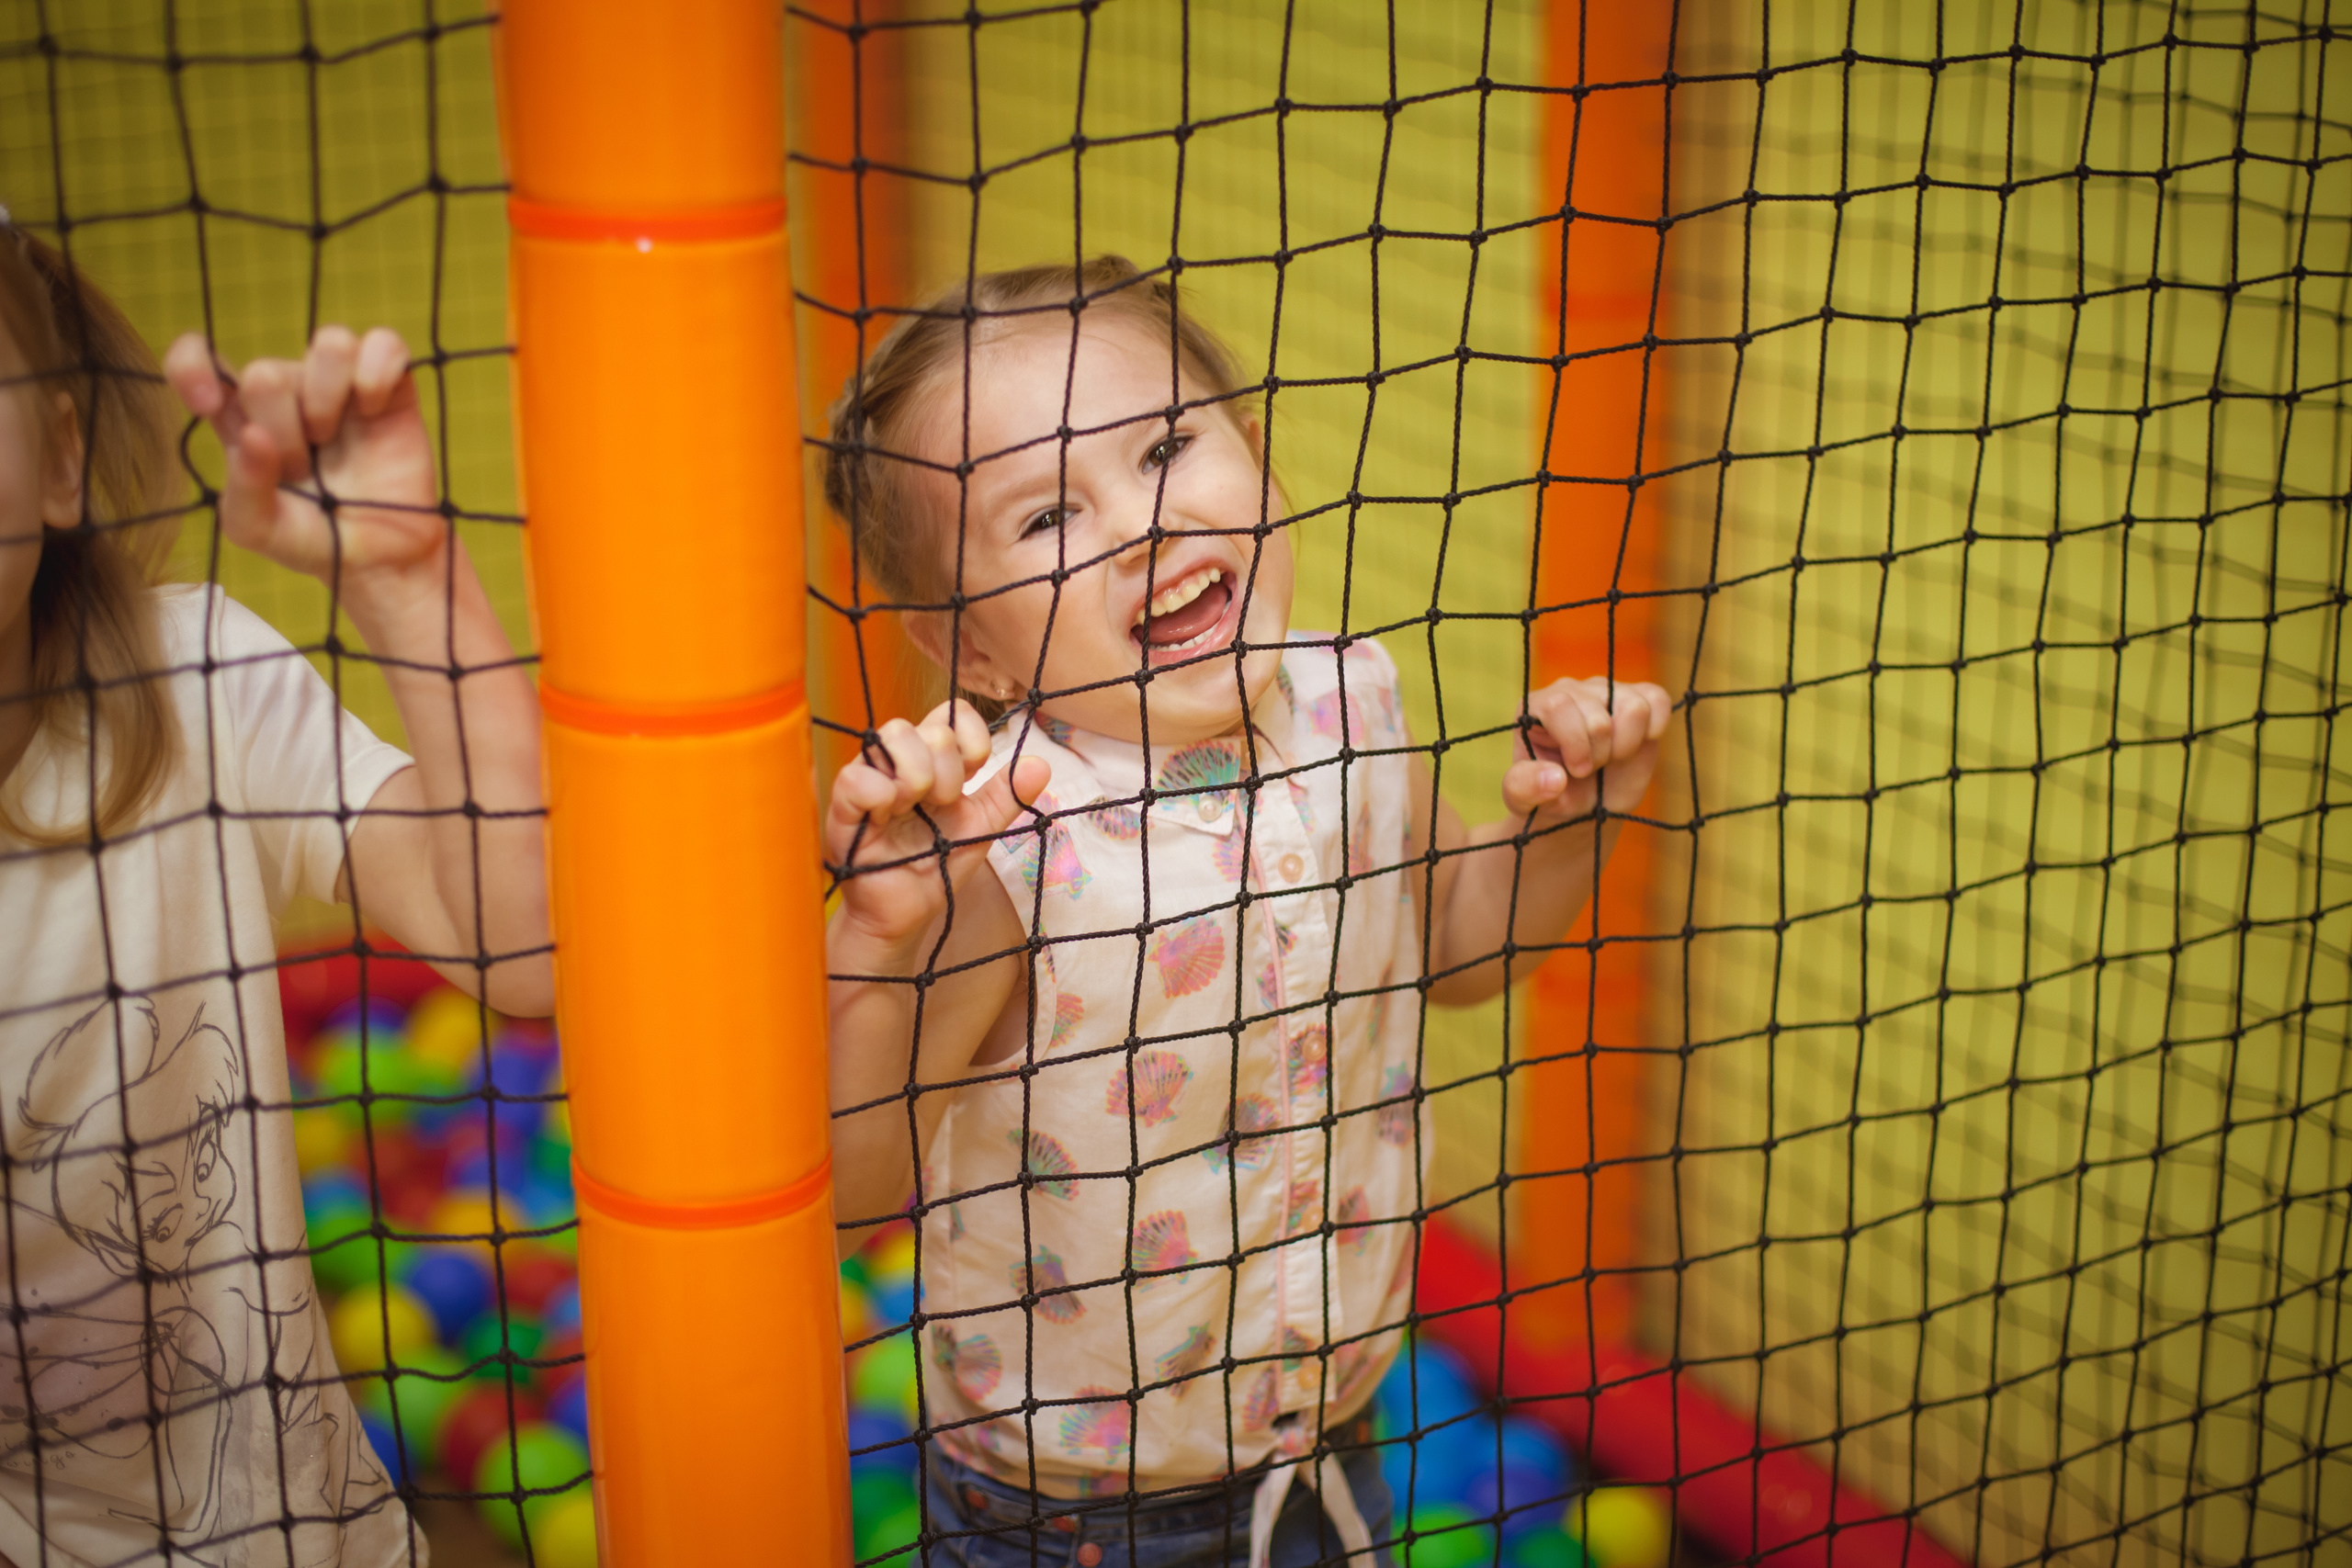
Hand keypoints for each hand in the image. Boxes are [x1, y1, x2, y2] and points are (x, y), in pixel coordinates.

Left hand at [163, 326, 441, 596]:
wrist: (381, 560)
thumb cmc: (313, 540)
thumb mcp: (259, 529)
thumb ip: (244, 489)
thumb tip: (254, 436)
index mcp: (243, 417)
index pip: (198, 356)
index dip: (192, 364)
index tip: (207, 405)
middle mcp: (289, 391)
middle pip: (266, 371)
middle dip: (283, 429)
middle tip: (302, 471)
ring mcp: (340, 385)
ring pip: (329, 343)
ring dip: (328, 400)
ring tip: (333, 441)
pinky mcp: (391, 387)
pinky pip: (384, 344)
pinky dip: (377, 374)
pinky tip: (375, 411)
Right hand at [826, 700, 1049, 956]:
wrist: (906, 913)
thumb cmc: (936, 866)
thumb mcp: (980, 829)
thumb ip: (1007, 796)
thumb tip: (1041, 765)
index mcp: (933, 759)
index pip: (952, 714)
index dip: (972, 740)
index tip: (975, 775)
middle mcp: (899, 760)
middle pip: (930, 728)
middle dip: (950, 773)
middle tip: (942, 807)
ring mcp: (869, 777)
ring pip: (895, 736)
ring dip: (918, 777)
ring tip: (913, 810)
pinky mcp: (843, 805)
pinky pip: (858, 776)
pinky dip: (881, 796)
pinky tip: (885, 817)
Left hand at [1502, 677, 1672, 818]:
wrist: (1584, 804)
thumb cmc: (1551, 795)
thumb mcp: (1525, 800)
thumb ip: (1525, 788)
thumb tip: (1556, 778)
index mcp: (1537, 707)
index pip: (1559, 707)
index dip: (1575, 745)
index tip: (1577, 771)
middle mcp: (1572, 690)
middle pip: (1600, 718)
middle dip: (1601, 755)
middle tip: (1593, 767)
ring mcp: (1607, 691)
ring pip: (1634, 707)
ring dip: (1627, 745)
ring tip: (1613, 757)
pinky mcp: (1639, 698)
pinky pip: (1657, 699)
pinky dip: (1654, 728)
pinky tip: (1635, 746)